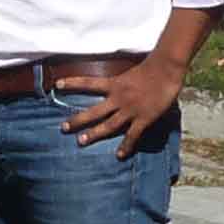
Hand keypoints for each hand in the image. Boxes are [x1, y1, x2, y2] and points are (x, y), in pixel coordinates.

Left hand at [61, 51, 188, 156]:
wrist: (166, 69)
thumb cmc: (152, 67)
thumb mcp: (130, 72)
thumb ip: (122, 82)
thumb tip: (118, 84)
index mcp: (114, 84)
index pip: (88, 83)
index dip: (72, 83)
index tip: (57, 85)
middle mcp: (118, 98)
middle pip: (94, 111)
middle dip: (77, 120)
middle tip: (63, 127)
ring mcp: (130, 110)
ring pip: (108, 125)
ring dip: (94, 134)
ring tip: (80, 141)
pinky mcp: (143, 119)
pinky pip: (132, 136)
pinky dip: (126, 146)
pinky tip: (119, 156)